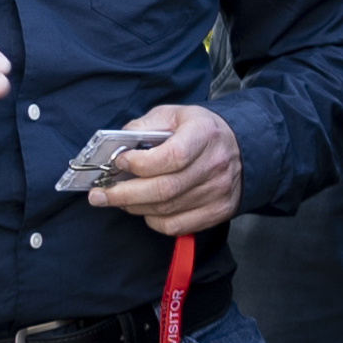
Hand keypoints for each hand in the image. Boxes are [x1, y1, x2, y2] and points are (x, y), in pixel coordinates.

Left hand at [81, 102, 245, 237]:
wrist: (243, 149)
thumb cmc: (202, 131)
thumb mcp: (175, 115)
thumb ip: (145, 125)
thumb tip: (117, 144)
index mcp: (204, 135)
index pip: (172, 156)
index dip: (140, 163)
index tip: (119, 162)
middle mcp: (214, 165)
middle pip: (164, 189)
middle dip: (124, 193)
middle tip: (99, 194)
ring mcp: (217, 192)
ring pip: (165, 210)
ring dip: (133, 206)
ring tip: (116, 198)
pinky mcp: (216, 212)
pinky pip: (176, 226)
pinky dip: (152, 220)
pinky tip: (145, 208)